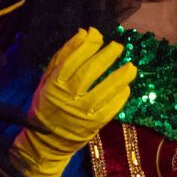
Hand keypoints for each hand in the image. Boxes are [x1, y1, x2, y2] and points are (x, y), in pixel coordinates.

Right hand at [7, 29, 135, 176]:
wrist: (45, 142)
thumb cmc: (46, 106)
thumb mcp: (47, 80)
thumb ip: (62, 57)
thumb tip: (82, 33)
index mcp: (54, 84)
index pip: (72, 60)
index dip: (87, 45)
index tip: (97, 34)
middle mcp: (69, 97)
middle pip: (90, 72)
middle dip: (107, 56)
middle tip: (119, 46)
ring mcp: (82, 112)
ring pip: (105, 91)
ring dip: (120, 77)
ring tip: (131, 67)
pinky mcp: (93, 126)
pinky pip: (110, 109)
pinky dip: (120, 97)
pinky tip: (126, 88)